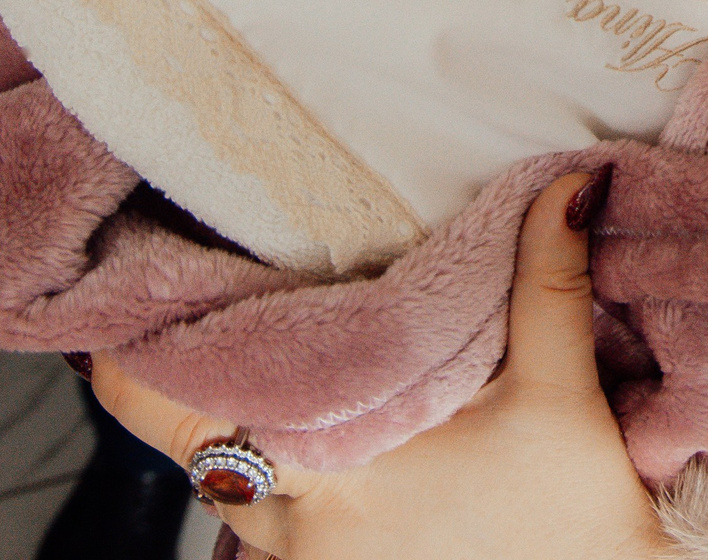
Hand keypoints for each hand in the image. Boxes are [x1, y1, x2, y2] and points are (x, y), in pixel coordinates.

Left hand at [92, 169, 664, 559]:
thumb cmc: (577, 523)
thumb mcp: (563, 396)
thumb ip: (549, 284)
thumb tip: (566, 185)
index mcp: (335, 478)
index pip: (181, 409)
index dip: (136, 344)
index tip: (130, 270)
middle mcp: (298, 529)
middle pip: (181, 439)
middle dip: (171, 363)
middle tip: (172, 276)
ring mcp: (306, 559)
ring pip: (215, 472)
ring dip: (219, 405)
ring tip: (233, 324)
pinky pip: (258, 502)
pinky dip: (258, 446)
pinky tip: (293, 397)